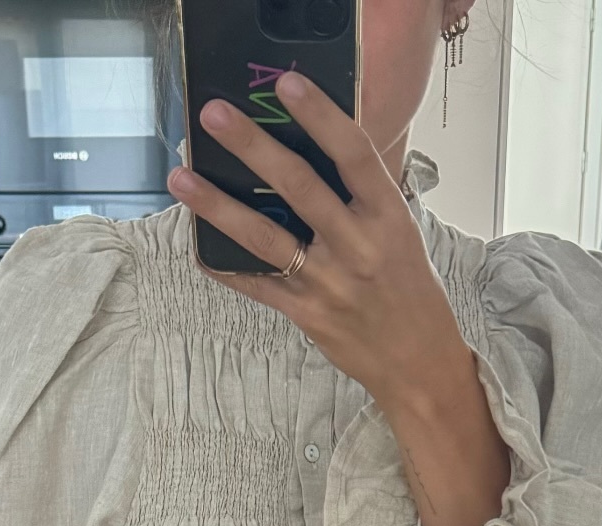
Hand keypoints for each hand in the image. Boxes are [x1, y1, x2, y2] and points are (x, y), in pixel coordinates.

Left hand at [167, 76, 510, 525]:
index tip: (287, 83)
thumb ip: (363, 196)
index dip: (320, 116)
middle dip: (253, 147)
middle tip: (215, 115)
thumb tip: (319, 146)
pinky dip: (226, 267)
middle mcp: (358, 247)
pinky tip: (198, 247)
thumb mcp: (402, 234)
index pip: (354, 154)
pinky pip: (258, 286)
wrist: (420, 366)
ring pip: (265, 237)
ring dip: (219, 206)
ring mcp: (328, 284)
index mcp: (388, 218)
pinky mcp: (306, 315)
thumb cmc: (411, 291)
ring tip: (182, 177)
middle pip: (299, 187)